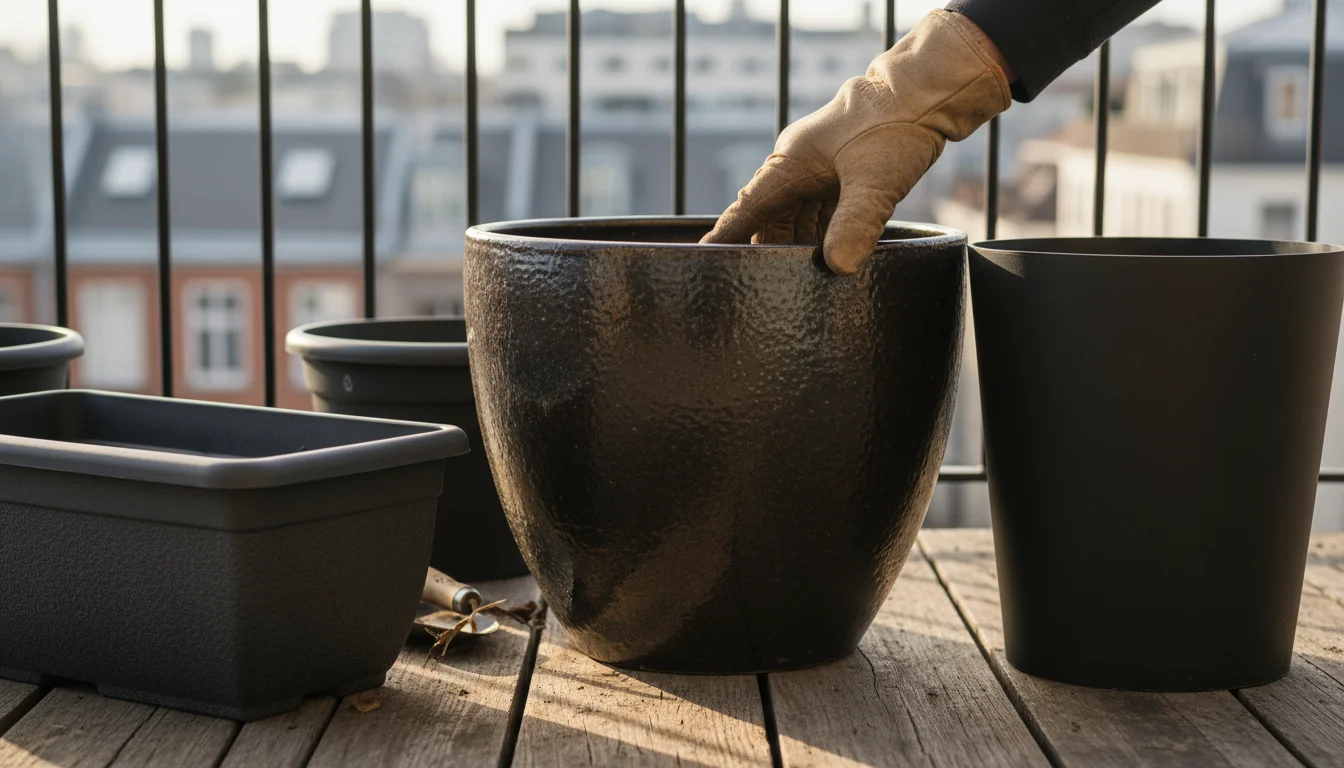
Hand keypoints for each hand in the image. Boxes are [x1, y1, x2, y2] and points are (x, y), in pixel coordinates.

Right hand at [700, 10, 1011, 274]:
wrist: (929, 93)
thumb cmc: (895, 127)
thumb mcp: (875, 182)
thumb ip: (856, 224)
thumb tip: (839, 268)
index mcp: (790, 163)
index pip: (748, 209)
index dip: (727, 237)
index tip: (704, 262)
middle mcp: (799, 166)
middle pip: (772, 219)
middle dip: (768, 252)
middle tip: (762, 289)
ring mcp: (821, 170)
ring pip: (799, 218)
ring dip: (799, 247)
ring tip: (798, 282)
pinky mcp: (845, 174)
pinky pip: (822, 212)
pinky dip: (824, 235)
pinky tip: (831, 257)